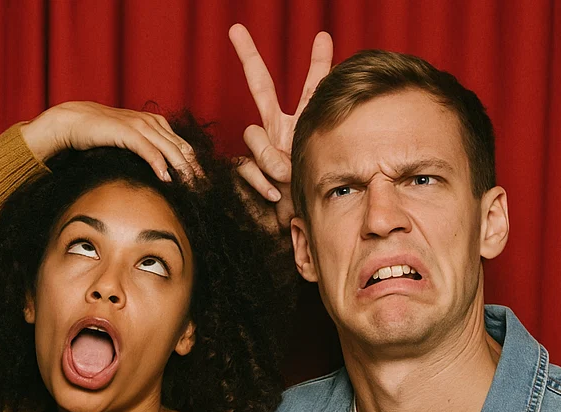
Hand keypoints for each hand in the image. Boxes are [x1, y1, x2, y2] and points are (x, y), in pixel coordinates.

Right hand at [20, 101, 199, 181]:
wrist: (75, 121)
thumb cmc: (100, 135)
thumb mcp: (129, 142)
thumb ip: (145, 151)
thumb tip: (159, 173)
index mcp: (156, 124)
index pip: (184, 146)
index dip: (196, 165)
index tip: (204, 184)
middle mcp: (152, 122)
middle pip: (182, 148)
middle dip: (195, 170)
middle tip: (206, 190)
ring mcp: (140, 125)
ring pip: (170, 149)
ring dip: (183, 170)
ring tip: (192, 188)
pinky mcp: (127, 132)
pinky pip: (148, 150)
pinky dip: (159, 164)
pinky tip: (167, 178)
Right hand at [229, 24, 332, 231]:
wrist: (289, 232)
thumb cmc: (309, 202)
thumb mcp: (315, 171)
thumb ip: (301, 155)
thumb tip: (279, 161)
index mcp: (303, 123)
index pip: (310, 86)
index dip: (318, 61)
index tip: (323, 35)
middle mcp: (278, 129)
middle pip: (260, 86)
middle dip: (248, 56)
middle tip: (237, 30)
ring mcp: (260, 149)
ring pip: (253, 134)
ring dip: (271, 158)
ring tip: (285, 179)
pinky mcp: (244, 170)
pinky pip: (247, 165)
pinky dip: (260, 180)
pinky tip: (273, 194)